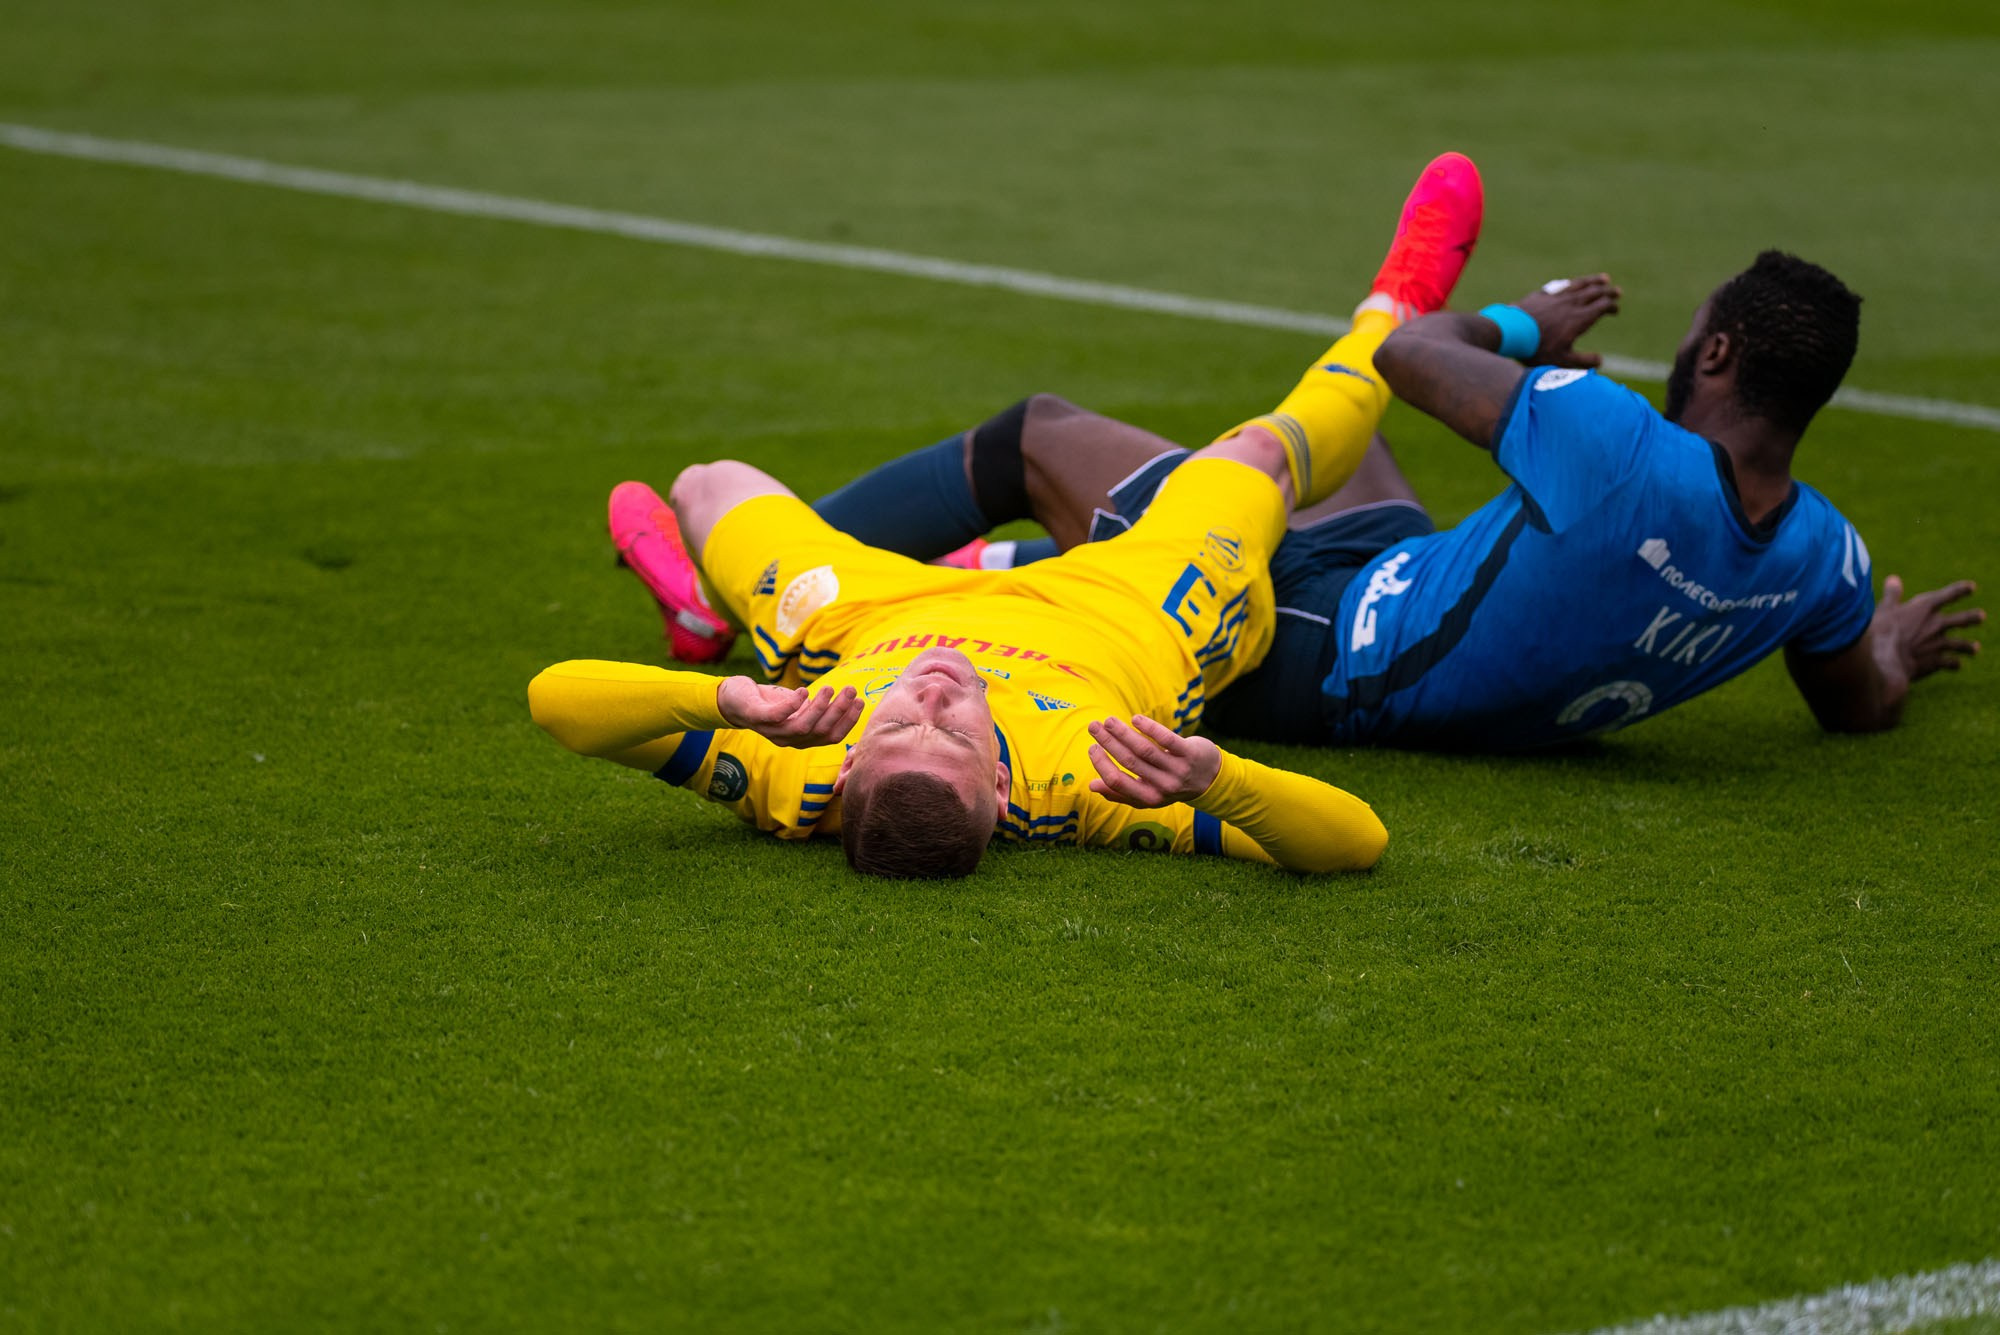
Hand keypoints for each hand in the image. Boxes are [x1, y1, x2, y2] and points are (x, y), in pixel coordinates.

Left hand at [716, 677, 863, 747]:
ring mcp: (771, 730)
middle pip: (821, 732)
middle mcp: (788, 739)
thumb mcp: (797, 708)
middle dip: (839, 711)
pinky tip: (804, 690)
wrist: (731, 699)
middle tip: (850, 690)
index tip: (860, 702)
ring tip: (830, 688)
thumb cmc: (769, 703)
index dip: (848, 722)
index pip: (831, 737)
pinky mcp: (756, 717)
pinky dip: (792, 705)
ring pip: (802, 727)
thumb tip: (848, 700)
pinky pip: (777, 716)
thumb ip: (817, 710)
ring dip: (819, 708)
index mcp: (801, 738)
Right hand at [1086, 714, 1221, 808]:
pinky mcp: (1190, 753)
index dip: (1102, 765)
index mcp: (1149, 798)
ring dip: (1123, 733)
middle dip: (1108, 742)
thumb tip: (1092, 786)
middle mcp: (1163, 787)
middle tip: (1094, 726)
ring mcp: (1177, 770)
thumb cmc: (1170, 783)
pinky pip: (1166, 739)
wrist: (1210, 779)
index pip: (1118, 782)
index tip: (1092, 747)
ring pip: (1144, 749)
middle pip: (1129, 762)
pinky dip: (1149, 728)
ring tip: (1109, 720)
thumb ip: (1121, 792)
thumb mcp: (1148, 794)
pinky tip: (1136, 719)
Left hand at [1515, 273, 1621, 368]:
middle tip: (1616, 291)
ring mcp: (1557, 296)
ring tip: (1603, 279)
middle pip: (1595, 292)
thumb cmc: (1536, 349)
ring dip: (1594, 281)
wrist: (1510, 332)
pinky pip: (1562, 285)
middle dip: (1608, 291)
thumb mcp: (1562, 361)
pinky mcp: (1542, 294)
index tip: (1615, 309)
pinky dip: (1573, 283)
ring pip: (1580, 284)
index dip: (1612, 306)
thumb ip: (1583, 361)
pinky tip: (1572, 283)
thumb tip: (1600, 362)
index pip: (1602, 307)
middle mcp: (1571, 303)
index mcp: (1580, 318)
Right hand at [1870, 576, 1982, 686]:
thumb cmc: (1881, 632)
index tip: (1971, 587)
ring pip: (1959, 644)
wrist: (1887, 661)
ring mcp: (1939, 644)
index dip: (1960, 590)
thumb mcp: (1884, 609)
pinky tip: (1957, 665)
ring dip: (1967, 646)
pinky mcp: (1935, 662)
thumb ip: (1892, 594)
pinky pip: (1949, 662)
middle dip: (1972, 617)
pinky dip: (1953, 663)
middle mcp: (1937, 624)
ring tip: (1975, 648)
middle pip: (1961, 619)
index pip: (1948, 595)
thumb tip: (1893, 579)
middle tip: (1981, 617)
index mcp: (1925, 607)